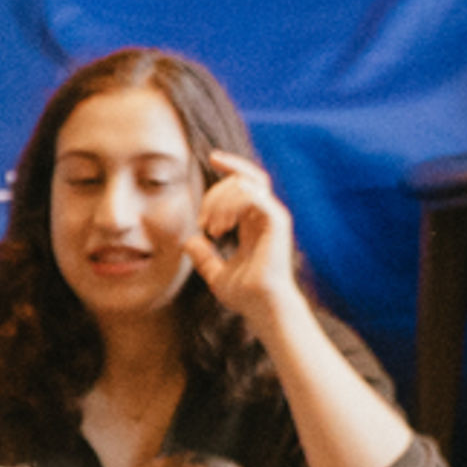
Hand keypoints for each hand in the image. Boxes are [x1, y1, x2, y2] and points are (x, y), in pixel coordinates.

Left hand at [192, 159, 316, 333]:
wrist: (262, 308)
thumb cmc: (245, 296)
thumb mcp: (216, 274)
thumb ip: (204, 257)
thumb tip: (188, 241)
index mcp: (255, 222)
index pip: (245, 182)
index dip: (230, 166)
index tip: (211, 158)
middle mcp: (267, 215)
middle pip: (242, 178)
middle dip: (216, 192)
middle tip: (201, 221)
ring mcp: (274, 217)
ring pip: (245, 183)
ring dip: (221, 201)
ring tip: (212, 228)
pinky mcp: (278, 221)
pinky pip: (253, 195)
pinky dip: (231, 205)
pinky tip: (221, 228)